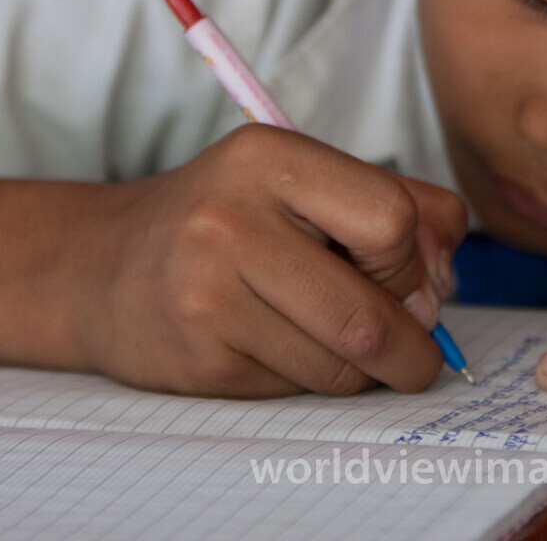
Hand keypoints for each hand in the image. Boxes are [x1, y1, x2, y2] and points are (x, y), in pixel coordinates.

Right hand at [75, 124, 465, 397]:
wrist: (101, 267)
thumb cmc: (229, 220)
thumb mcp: (307, 181)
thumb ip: (404, 208)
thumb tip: (444, 285)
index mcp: (269, 158)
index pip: (390, 220)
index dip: (414, 261)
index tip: (405, 275)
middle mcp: (230, 221)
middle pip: (372, 312)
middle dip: (411, 343)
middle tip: (413, 346)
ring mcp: (206, 295)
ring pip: (341, 364)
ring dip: (366, 369)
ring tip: (344, 343)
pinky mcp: (198, 360)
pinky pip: (299, 389)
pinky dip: (315, 380)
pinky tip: (285, 349)